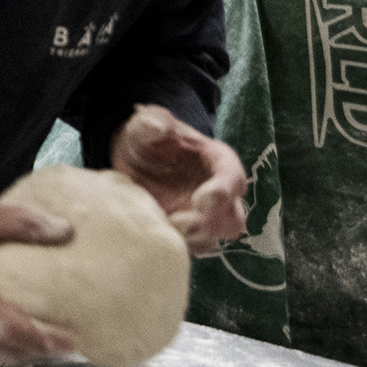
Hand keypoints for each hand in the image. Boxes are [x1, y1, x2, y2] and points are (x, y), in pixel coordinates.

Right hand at [0, 183, 77, 365]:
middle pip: (3, 354)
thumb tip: (66, 231)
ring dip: (20, 356)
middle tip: (71, 346)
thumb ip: (22, 222)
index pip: (9, 332)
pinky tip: (17, 335)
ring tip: (49, 344)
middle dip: (40, 355)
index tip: (73, 340)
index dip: (45, 342)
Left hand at [111, 104, 245, 254]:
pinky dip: (180, 245)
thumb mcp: (147, 122)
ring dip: (198, 238)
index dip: (223, 192)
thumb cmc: (147, 136)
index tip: (202, 200)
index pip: (232, 178)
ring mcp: (205, 214)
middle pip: (234, 216)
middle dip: (214, 222)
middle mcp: (220, 191)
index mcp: (219, 161)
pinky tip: (159, 239)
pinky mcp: (187, 230)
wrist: (132, 156)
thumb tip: (157, 125)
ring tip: (170, 232)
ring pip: (216, 235)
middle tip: (184, 222)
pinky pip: (192, 244)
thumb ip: (154, 121)